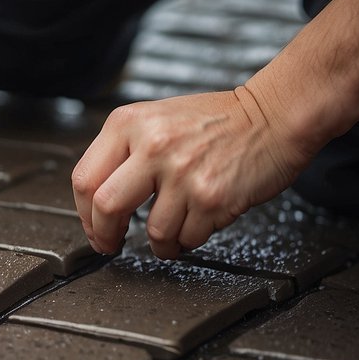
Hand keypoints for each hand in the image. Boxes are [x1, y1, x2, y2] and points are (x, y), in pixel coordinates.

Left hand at [70, 87, 314, 258]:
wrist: (274, 115)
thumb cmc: (218, 120)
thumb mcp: (156, 119)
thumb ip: (124, 151)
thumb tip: (95, 198)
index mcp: (129, 124)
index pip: (85, 178)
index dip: (84, 212)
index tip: (93, 225)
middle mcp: (152, 146)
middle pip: (106, 207)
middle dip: (104, 235)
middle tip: (110, 244)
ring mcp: (182, 174)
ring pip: (152, 231)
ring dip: (159, 243)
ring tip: (170, 233)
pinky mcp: (211, 198)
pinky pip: (186, 238)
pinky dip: (187, 240)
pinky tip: (195, 224)